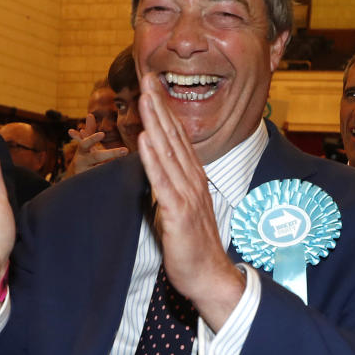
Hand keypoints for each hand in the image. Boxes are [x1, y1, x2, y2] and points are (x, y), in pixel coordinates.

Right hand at [61, 114, 126, 178]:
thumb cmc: (84, 158)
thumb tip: (90, 115)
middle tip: (125, 150)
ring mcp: (86, 173)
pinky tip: (122, 177)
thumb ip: (89, 131)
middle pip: (97, 157)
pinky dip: (112, 178)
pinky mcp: (91, 183)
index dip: (93, 139)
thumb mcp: (85, 145)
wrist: (74, 180)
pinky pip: (104, 181)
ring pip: (101, 170)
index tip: (102, 134)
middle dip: (112, 153)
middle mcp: (82, 161)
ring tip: (125, 160)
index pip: (86, 143)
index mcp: (82, 150)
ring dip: (112, 167)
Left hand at [136, 74, 243, 331]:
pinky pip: (164, 182)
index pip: (177, 138)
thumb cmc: (194, 245)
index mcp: (193, 179)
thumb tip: (158, 169)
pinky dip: (154, 159)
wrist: (210, 276)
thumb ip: (172, 186)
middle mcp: (193, 181)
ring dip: (156, 123)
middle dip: (159, 106)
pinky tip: (145, 139)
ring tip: (145, 97)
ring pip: (168, 153)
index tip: (152, 87)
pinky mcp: (178, 214)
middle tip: (147, 77)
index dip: (164, 111)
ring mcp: (187, 196)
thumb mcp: (181, 209)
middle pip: (173, 137)